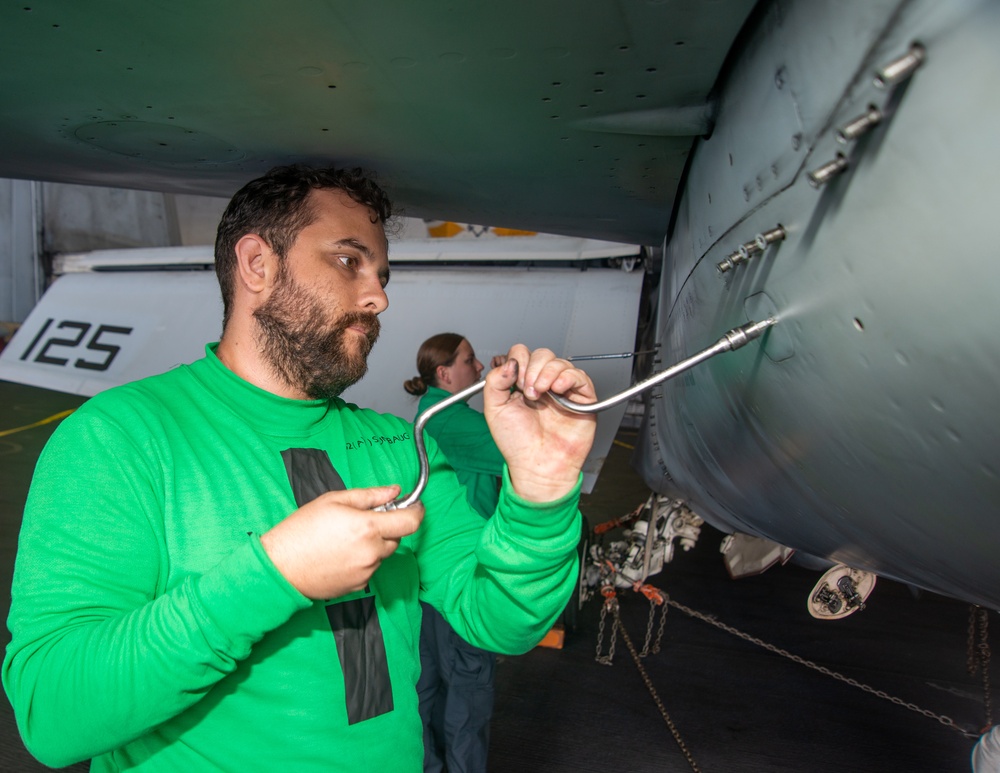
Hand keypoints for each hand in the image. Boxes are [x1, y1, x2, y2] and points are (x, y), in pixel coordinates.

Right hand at [261, 485, 423, 598]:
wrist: (280, 567)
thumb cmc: (301, 530)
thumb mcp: (334, 500)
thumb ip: (369, 495)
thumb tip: (394, 491)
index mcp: (368, 528)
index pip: (410, 522)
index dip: (416, 511)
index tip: (414, 506)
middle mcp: (372, 552)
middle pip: (395, 538)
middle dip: (385, 528)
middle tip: (360, 520)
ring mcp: (366, 572)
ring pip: (381, 554)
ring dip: (372, 544)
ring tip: (343, 539)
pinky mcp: (358, 586)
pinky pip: (369, 568)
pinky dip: (362, 560)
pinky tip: (339, 554)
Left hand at [483, 345, 596, 501]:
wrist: (538, 465)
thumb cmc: (517, 444)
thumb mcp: (494, 409)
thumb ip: (494, 382)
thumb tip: (509, 361)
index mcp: (522, 384)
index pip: (522, 354)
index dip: (518, 362)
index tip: (515, 382)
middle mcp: (543, 384)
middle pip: (542, 354)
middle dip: (532, 368)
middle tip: (528, 390)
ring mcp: (563, 390)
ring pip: (560, 362)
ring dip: (547, 373)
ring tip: (541, 394)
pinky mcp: (581, 399)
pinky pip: (579, 376)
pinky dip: (567, 378)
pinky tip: (557, 390)